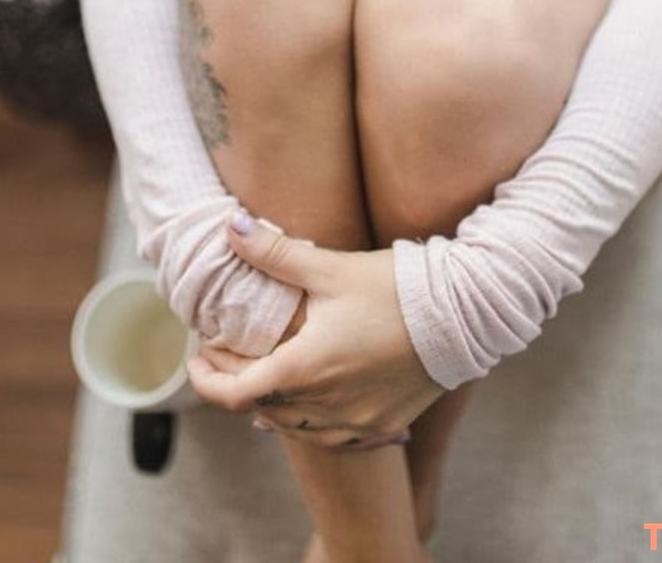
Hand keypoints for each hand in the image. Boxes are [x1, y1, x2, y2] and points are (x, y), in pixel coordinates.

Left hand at [187, 217, 442, 448]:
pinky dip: (309, 416)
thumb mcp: (331, 266)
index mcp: (305, 369)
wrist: (463, 315)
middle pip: (259, 408)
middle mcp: (325, 405)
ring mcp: (355, 422)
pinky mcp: (381, 426)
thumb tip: (230, 227)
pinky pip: (329, 434)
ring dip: (272, 402)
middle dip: (236, 381)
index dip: (206, 379)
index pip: (233, 394)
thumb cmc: (396, 288)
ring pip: (293, 425)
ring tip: (267, 368)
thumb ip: (274, 252)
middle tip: (229, 350)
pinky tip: (312, 392)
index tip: (198, 356)